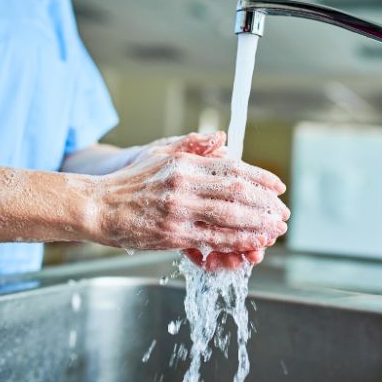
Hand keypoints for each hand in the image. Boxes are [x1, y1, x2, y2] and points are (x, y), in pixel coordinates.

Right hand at [91, 132, 288, 261]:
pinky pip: (214, 239)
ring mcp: (179, 210)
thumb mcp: (159, 154)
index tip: (278, 187)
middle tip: (283, 213)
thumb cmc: (129, 182)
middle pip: (238, 192)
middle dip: (266, 204)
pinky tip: (252, 243)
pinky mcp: (173, 235)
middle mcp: (183, 184)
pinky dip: (237, 242)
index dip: (260, 178)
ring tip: (275, 230)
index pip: (232, 167)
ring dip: (258, 224)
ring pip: (231, 217)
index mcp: (183, 163)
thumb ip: (192, 146)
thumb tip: (223, 138)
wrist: (98, 207)